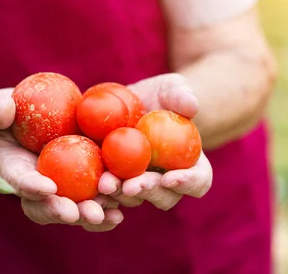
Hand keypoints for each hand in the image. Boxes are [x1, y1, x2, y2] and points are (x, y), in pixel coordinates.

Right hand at [0, 89, 123, 231]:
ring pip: (75, 208)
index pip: (20, 181)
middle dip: (62, 211)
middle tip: (76, 213)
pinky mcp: (85, 181)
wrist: (31, 117)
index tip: (47, 187)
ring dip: (90, 214)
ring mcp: (63, 187)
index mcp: (15, 170)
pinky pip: (98, 197)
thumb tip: (6, 108)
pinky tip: (123, 208)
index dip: (31, 186)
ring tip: (107, 215)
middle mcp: (38, 187)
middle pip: (48, 206)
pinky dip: (110, 204)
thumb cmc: (7, 111)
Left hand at [98, 73, 212, 209]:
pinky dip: (99, 194)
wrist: (127, 102)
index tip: (171, 177)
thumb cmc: (158, 95)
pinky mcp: (114, 181)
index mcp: (189, 163)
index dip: (189, 183)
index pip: (199, 180)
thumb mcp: (171, 88)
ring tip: (105, 184)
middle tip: (132, 186)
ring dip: (120, 195)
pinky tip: (89, 189)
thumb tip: (190, 106)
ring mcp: (138, 184)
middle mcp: (166, 181)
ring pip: (133, 198)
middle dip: (148, 191)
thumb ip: (181, 95)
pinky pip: (108, 194)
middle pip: (164, 196)